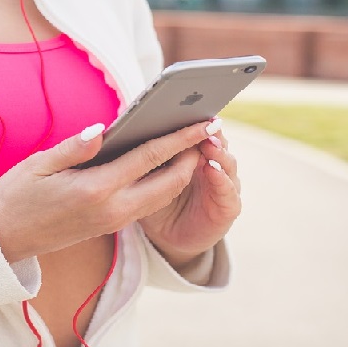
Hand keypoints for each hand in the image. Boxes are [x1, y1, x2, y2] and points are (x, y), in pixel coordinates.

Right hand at [0, 121, 217, 262]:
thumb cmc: (17, 195)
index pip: (150, 158)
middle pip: (169, 182)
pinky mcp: (111, 226)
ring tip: (194, 143)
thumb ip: (75, 147)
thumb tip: (104, 129)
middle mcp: (112, 209)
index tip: (202, 121)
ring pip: (163, 196)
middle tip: (207, 129)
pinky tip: (167, 164)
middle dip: (192, 156)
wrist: (4, 239)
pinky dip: (165, 184)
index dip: (180, 138)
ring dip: (182, 171)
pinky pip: (149, 204)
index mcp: (96, 189)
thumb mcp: (40, 164)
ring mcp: (114, 221)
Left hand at [139, 119, 241, 270]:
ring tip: (208, 142)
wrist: (170, 239)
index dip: (192, 121)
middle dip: (209, 131)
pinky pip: (229, 192)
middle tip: (201, 120)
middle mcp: (213, 166)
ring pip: (227, 163)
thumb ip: (143, 157)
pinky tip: (213, 169)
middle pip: (217, 142)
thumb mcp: (145, 179)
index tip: (184, 107)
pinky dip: (222, 180)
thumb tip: (118, 132)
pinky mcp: (228, 207)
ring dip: (219, 151)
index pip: (198, 133)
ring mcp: (223, 186)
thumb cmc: (155, 205)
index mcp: (194, 156)